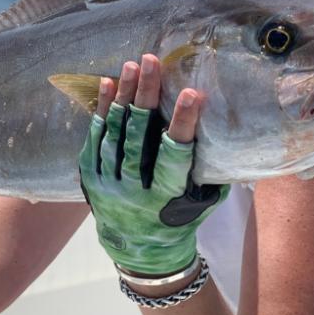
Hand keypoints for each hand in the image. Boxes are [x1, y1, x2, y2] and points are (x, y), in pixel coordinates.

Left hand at [78, 54, 228, 275]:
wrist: (141, 253)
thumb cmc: (181, 221)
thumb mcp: (200, 203)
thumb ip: (206, 169)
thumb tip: (223, 125)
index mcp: (165, 199)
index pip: (175, 154)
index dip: (183, 123)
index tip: (191, 93)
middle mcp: (132, 191)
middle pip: (138, 135)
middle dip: (145, 95)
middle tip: (150, 61)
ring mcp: (107, 183)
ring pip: (114, 132)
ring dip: (123, 96)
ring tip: (130, 66)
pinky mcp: (90, 176)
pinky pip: (95, 137)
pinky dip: (102, 110)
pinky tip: (107, 84)